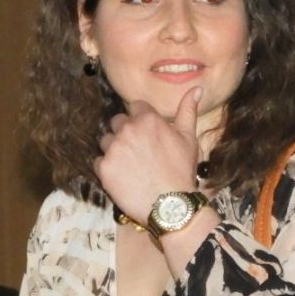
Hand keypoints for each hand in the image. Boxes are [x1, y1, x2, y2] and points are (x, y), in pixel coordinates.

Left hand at [95, 85, 203, 222]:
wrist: (170, 205)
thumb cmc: (182, 172)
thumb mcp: (189, 139)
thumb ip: (188, 111)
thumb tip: (196, 89)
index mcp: (147, 119)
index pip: (135, 107)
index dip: (139, 119)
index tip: (145, 133)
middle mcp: (127, 129)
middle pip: (117, 122)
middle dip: (125, 133)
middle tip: (137, 152)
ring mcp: (113, 148)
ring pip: (106, 141)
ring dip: (114, 150)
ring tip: (129, 166)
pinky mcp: (104, 168)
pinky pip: (98, 162)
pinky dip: (107, 169)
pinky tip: (122, 178)